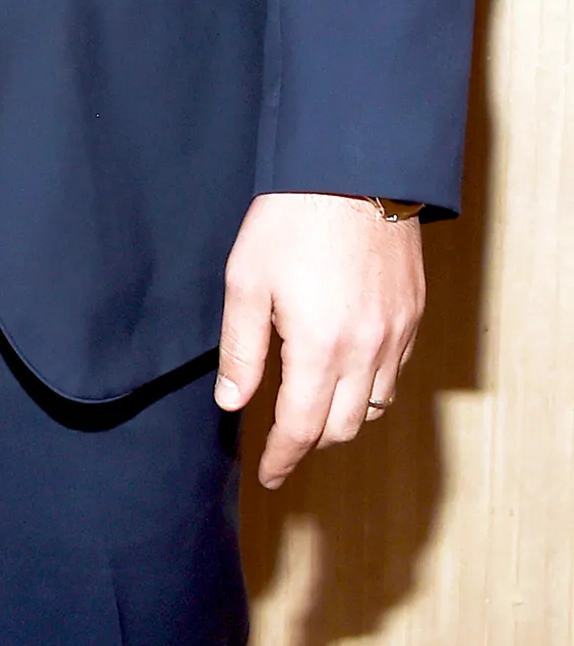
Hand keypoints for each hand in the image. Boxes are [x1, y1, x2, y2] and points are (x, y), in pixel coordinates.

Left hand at [215, 191, 424, 488]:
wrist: (353, 170)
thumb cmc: (291, 219)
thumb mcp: (246, 279)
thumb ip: (240, 348)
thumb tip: (232, 403)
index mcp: (320, 346)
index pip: (302, 428)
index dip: (283, 457)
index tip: (269, 474)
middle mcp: (366, 350)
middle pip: (342, 427)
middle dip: (310, 441)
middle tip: (283, 439)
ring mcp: (396, 334)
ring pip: (373, 405)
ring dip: (342, 415)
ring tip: (311, 405)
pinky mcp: (413, 315)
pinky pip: (395, 373)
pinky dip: (370, 385)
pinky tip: (346, 369)